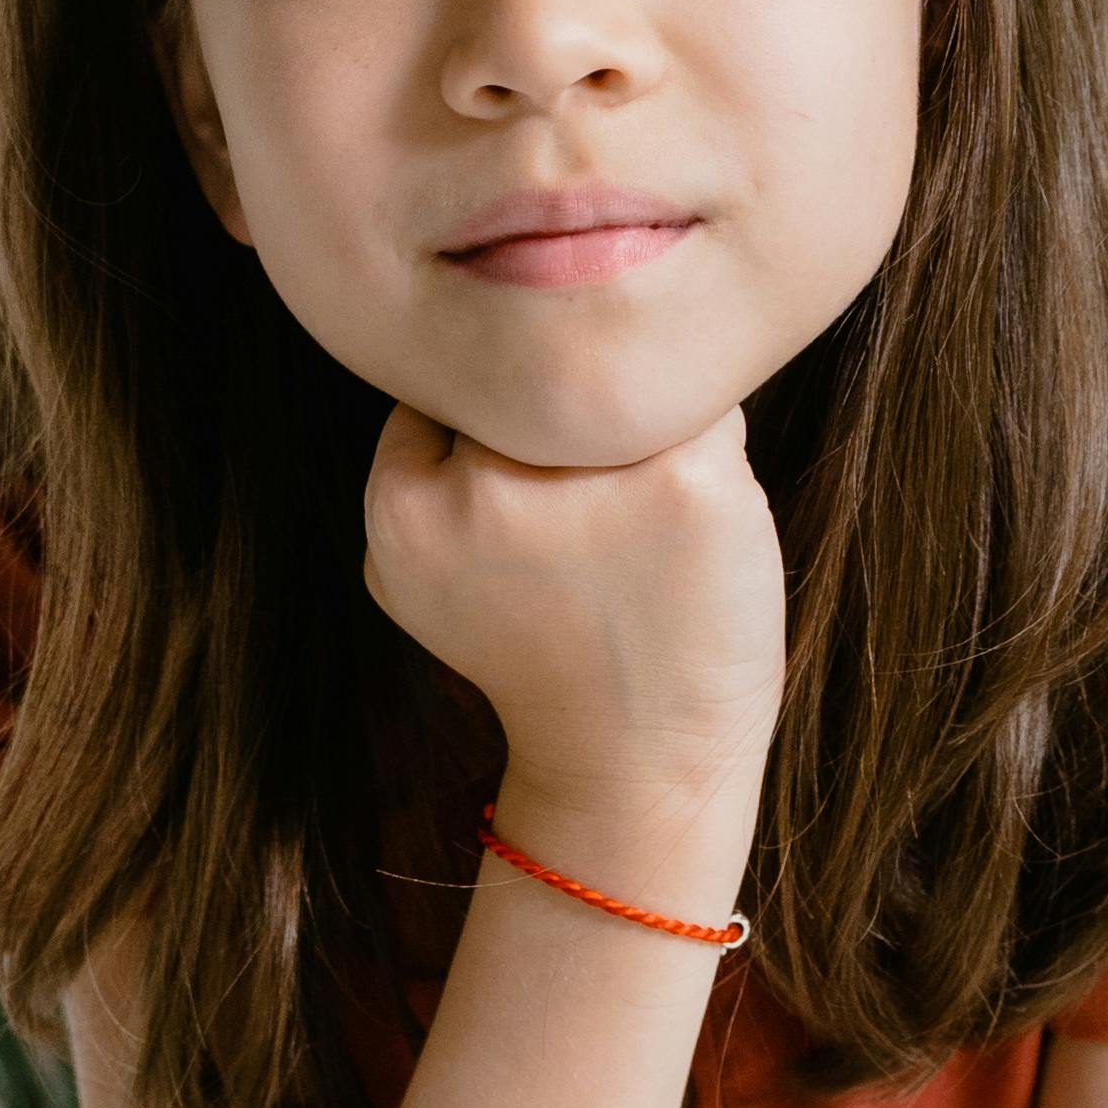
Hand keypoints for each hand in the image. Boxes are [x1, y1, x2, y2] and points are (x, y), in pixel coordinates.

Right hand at [361, 399, 782, 881]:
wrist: (631, 764)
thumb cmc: (537, 652)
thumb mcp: (416, 573)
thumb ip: (416, 465)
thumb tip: (470, 343)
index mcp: (402, 504)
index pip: (458, 377)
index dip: (506, 412)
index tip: (533, 475)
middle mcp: (483, 484)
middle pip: (540, 367)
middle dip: (572, 410)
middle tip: (595, 497)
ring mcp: (588, 479)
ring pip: (622, 374)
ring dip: (641, 422)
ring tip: (642, 516)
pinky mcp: (689, 484)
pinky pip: (705, 402)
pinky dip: (705, 448)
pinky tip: (692, 520)